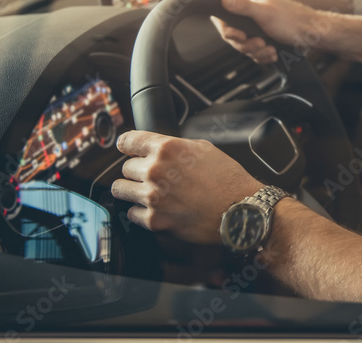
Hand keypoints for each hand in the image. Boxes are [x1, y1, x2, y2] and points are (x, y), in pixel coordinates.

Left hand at [111, 131, 263, 244]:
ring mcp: (153, 197)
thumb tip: (159, 148)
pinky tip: (157, 209)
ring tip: (149, 193)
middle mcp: (156, 170)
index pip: (127, 141)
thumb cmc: (228, 179)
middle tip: (154, 177)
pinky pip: (131, 213)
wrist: (240, 209)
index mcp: (167, 148)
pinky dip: (141, 212)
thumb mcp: (204, 148)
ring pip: (121, 190)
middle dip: (137, 171)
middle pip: (125, 168)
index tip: (127, 150)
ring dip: (133, 190)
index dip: (127, 146)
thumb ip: (176, 146)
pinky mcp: (154, 220)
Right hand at [215, 0, 329, 64]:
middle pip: (231, 33)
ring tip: (270, 48)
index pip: (222, 14)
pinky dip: (262, 54)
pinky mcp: (261, 34)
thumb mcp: (265, 13)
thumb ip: (243, 6)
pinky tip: (272, 52)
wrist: (312, 33)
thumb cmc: (293, 20)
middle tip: (259, 43)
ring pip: (243, 44)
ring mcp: (254, 22)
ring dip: (256, 51)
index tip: (239, 36)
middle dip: (246, 44)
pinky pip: (253, 50)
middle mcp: (249, 8)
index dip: (228, 30)